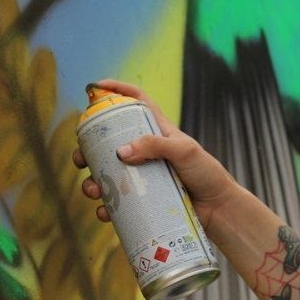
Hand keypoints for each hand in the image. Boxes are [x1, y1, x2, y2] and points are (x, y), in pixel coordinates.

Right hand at [73, 79, 238, 230]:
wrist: (219, 209)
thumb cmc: (207, 174)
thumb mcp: (184, 151)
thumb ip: (155, 146)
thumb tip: (121, 151)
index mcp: (157, 131)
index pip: (135, 101)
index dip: (115, 90)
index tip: (93, 87)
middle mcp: (146, 151)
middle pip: (109, 142)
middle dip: (87, 149)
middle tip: (79, 159)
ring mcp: (143, 176)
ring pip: (107, 174)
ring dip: (92, 181)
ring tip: (93, 190)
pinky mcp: (144, 199)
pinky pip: (118, 203)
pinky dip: (107, 207)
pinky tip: (105, 212)